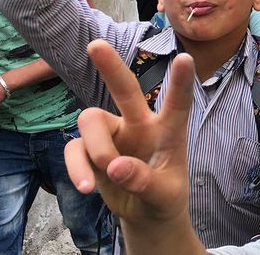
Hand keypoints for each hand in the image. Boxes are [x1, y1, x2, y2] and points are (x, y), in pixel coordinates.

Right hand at [64, 40, 194, 225]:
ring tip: (109, 173)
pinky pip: (74, 147)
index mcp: (169, 130)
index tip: (185, 57)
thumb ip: (145, 182)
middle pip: (125, 89)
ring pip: (91, 119)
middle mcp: (139, 124)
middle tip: (96, 45)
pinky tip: (87, 188)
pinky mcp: (89, 150)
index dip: (180, 82)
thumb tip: (115, 167)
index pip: (177, 103)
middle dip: (110, 67)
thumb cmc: (164, 196)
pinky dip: (76, 167)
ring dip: (96, 148)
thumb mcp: (165, 195)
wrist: (146, 214)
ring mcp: (113, 134)